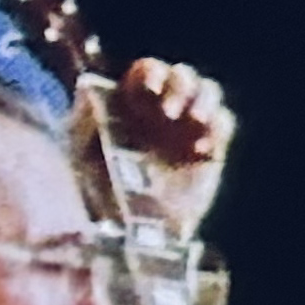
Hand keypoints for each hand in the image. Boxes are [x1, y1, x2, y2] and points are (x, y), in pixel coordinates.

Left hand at [90, 57, 236, 237]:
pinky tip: (202, 148)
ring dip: (205, 99)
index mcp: (133, 105)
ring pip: (209, 92)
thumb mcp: (80, 152)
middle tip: (171, 112)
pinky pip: (224, 124)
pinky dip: (218, 127)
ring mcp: (189, 130)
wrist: (133, 233)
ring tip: (195, 120)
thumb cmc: (99, 194)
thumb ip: (84, 118)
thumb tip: (88, 86)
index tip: (149, 89)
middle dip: (180, 85)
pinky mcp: (210, 152)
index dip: (152, 73)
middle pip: (183, 76)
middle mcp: (163, 112)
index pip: (149, 71)